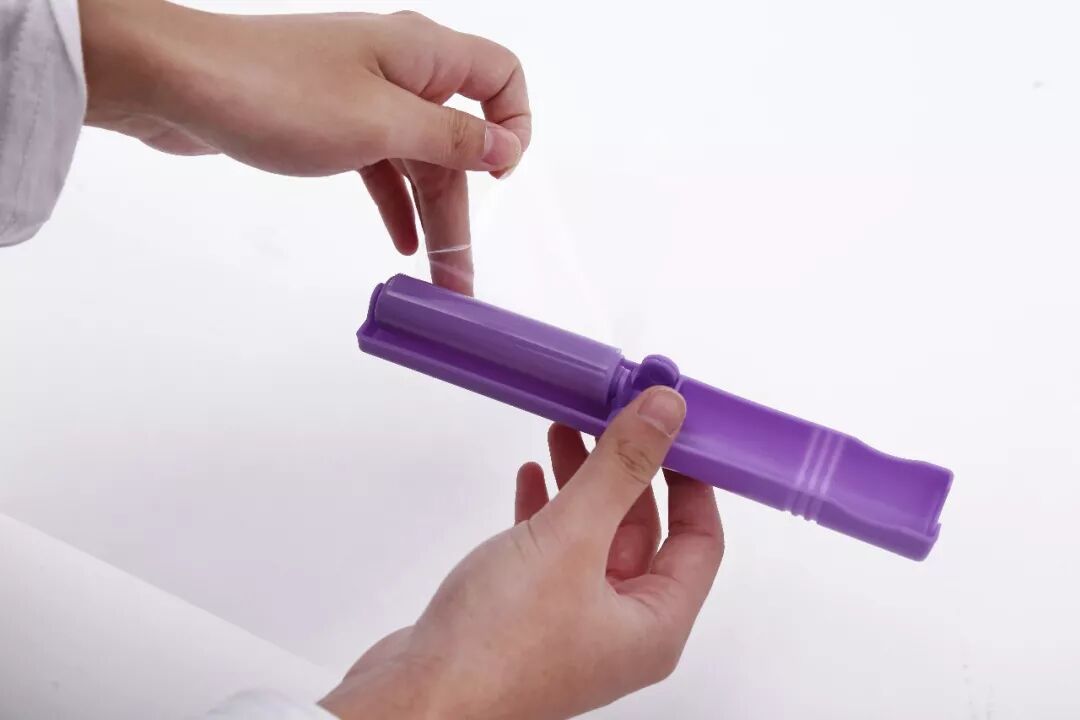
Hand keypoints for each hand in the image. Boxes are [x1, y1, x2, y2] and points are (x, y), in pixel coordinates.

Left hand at [80, 1, 531, 294]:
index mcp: (422, 54)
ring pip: (418, 162)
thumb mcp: (380, 125)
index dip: (512, 125)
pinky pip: (381, 168)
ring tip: (439, 281)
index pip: (501, 76)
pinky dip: (394, 205)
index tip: (498, 177)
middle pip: (457, 141)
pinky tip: (402, 246)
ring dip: (431, 219)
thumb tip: (507, 147)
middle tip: (462, 278)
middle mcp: (400, 72)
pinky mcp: (331, 122)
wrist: (176, 83)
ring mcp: (364, 97)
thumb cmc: (276, 92)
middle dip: (465, 208)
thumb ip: (451, 139)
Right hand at [320, 387, 724, 718]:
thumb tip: (665, 413)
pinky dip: (546, 509)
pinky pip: (552, 551)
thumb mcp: (571, 539)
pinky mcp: (526, 615)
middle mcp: (619, 629)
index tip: (675, 429)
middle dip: (627, 469)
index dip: (692, 480)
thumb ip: (621, 470)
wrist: (416, 699)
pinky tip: (530, 478)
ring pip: (593, 535)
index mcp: (653, 624)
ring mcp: (571, 622)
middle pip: (643, 531)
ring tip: (566, 429)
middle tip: (614, 415)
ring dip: (583, 481)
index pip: (699, 539)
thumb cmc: (496, 646)